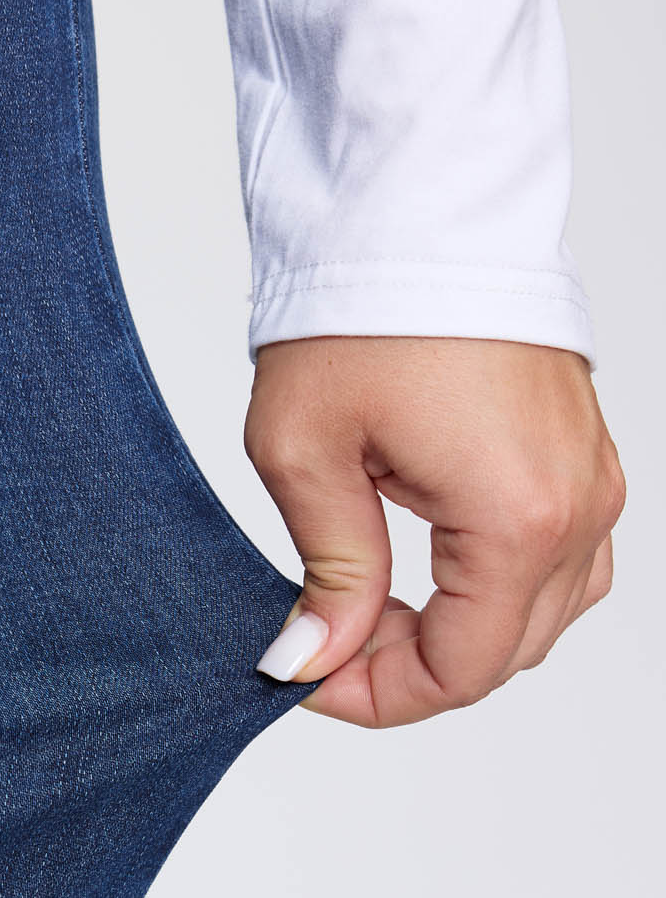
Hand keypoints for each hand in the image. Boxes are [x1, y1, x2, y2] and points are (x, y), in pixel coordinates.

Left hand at [245, 337, 624, 727]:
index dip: (375, 696)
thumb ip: (327, 573)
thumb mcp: (306, 456)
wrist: (418, 201)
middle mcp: (577, 507)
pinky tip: (428, 576)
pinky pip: (562, 563)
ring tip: (370, 610)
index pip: (459, 671)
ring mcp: (593, 480)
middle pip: (504, 655)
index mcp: (518, 519)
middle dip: (410, 671)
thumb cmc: (360, 312)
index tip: (304, 674)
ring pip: (541, 617)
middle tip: (325, 644)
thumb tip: (312, 658)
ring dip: (459, 636)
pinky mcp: (585, 455)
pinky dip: (499, 590)